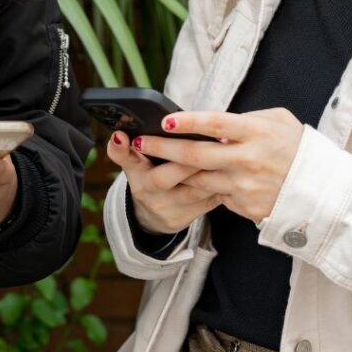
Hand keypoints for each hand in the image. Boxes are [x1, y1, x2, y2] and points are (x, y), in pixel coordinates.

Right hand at [106, 130, 220, 234]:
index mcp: (135, 172)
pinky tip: (231, 171)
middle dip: (185, 161)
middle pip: (163, 177)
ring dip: (210, 173)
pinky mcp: (186, 218)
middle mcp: (147, 193)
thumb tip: (120, 133)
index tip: (121, 135)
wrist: (153, 215)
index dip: (120, 147)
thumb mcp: (135, 163)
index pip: (124, 158)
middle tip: (207, 142)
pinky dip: (221, 185)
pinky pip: (207, 201)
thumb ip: (129, 148)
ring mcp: (167, 208)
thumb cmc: (148, 175)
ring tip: (226, 153)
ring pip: (191, 190)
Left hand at [133, 108, 303, 225]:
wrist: (321, 192)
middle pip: (195, 154)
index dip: (188, 121)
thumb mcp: (277, 121)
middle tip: (139, 142)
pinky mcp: (244, 206)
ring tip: (151, 161)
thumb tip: (216, 121)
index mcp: (255, 132)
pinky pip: (213, 194)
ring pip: (197, 178)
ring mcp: (244, 186)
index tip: (164, 120)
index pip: (215, 123)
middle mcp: (247, 160)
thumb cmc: (297, 148)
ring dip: (172, 171)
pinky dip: (196, 187)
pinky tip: (180, 180)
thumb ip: (246, 119)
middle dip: (162, 148)